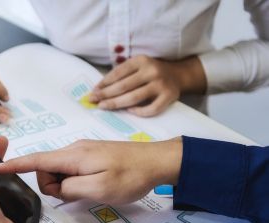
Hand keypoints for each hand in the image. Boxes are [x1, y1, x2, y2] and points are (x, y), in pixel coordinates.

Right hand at [0, 138, 182, 204]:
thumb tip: (57, 189)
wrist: (157, 161)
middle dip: (52, 185)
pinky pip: (70, 169)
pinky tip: (90, 186)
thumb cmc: (130, 176)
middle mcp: (73, 149)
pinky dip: (73, 180)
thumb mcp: (99, 188)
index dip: (15, 164)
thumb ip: (71, 189)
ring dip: (65, 185)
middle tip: (76, 195)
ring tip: (88, 191)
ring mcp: (82, 151)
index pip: (36, 159)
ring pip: (58, 170)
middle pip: (46, 168)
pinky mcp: (90, 155)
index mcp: (73, 156)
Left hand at [89, 55, 205, 116]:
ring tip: (104, 106)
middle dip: (106, 94)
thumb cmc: (150, 73)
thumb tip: (98, 89)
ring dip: (116, 103)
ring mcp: (161, 84)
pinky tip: (129, 111)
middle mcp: (152, 70)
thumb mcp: (137, 66)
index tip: (93, 91)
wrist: (178, 75)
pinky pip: (151, 109)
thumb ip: (122, 75)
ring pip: (134, 98)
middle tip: (93, 101)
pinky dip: (138, 112)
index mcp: (141, 60)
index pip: (118, 73)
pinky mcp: (169, 96)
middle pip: (123, 86)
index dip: (104, 83)